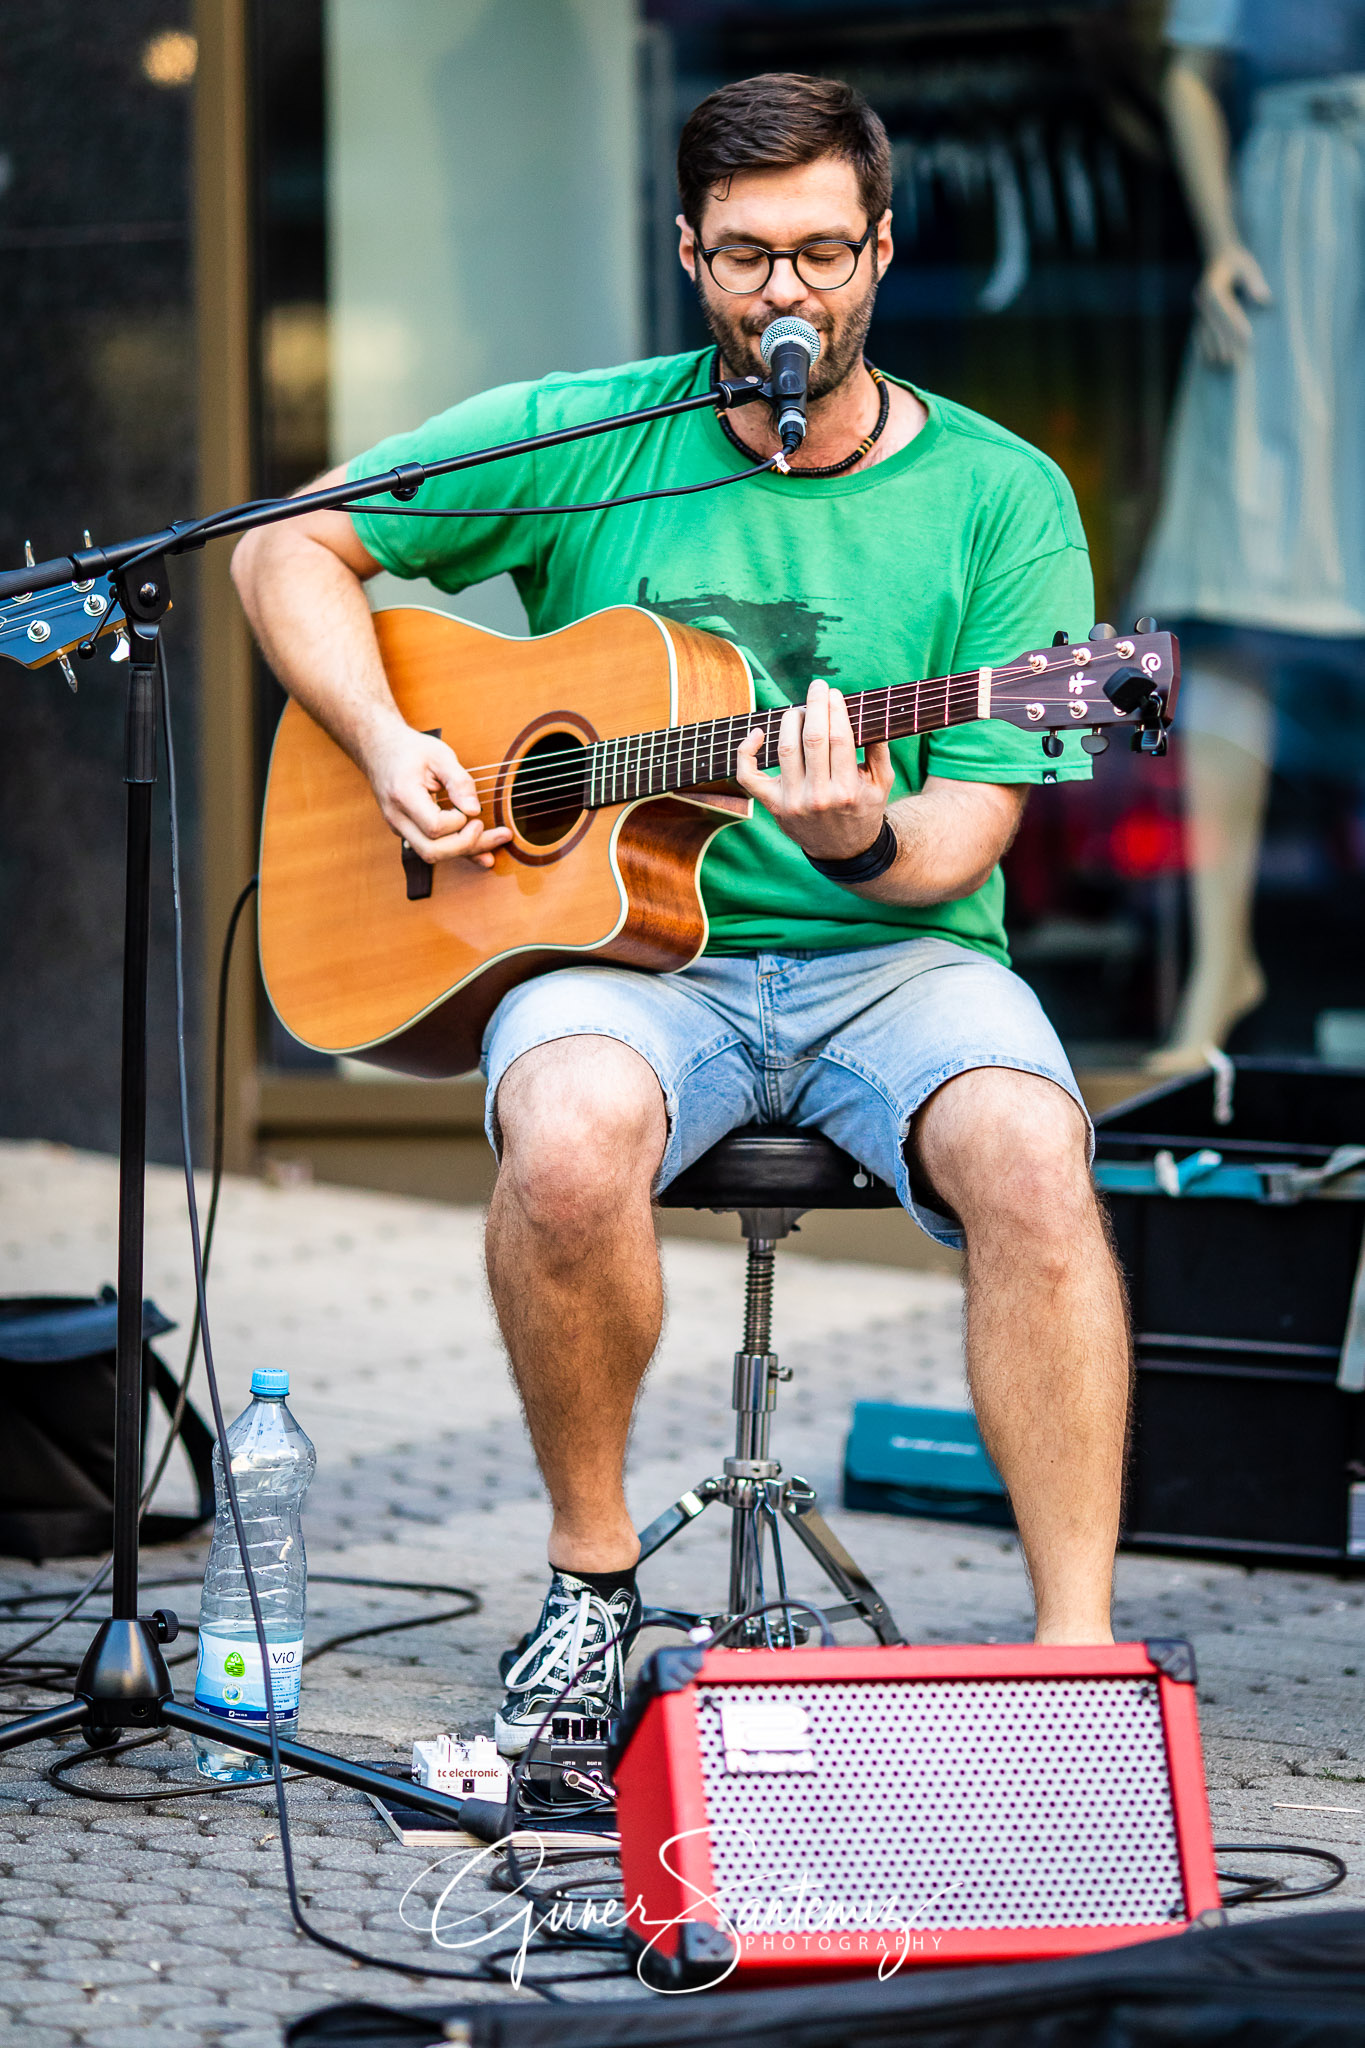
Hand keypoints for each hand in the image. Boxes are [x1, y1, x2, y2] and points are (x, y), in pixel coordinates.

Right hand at [362, 721, 511, 868]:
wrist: (379, 749)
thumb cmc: (409, 749)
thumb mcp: (439, 755)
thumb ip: (459, 782)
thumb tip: (474, 809)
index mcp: (403, 795)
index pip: (434, 826)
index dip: (458, 821)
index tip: (470, 806)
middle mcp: (397, 817)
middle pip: (432, 850)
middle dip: (466, 845)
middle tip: (487, 827)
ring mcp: (399, 827)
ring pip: (431, 855)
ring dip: (466, 851)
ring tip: (496, 839)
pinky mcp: (407, 831)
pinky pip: (432, 848)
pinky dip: (457, 851)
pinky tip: (482, 853)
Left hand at [734, 678, 895, 862]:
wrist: (843, 851)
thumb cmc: (863, 809)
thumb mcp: (882, 784)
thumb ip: (881, 751)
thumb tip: (873, 715)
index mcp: (847, 790)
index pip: (839, 739)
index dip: (835, 710)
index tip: (834, 693)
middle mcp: (818, 797)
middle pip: (812, 739)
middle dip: (814, 706)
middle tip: (817, 686)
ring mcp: (792, 802)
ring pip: (785, 749)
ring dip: (790, 721)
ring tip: (800, 711)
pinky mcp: (772, 805)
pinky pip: (748, 776)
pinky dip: (746, 751)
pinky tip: (757, 732)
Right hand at [1194, 243, 1270, 364]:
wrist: (1218, 252)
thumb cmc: (1236, 259)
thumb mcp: (1248, 264)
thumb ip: (1255, 280)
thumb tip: (1264, 298)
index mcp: (1213, 287)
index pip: (1226, 309)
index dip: (1236, 325)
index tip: (1248, 338)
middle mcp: (1202, 298)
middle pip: (1214, 325)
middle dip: (1224, 343)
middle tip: (1233, 361)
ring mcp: (1198, 306)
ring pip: (1205, 331)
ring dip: (1212, 348)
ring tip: (1221, 365)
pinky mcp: (1199, 312)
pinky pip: (1200, 331)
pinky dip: (1203, 345)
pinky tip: (1207, 359)